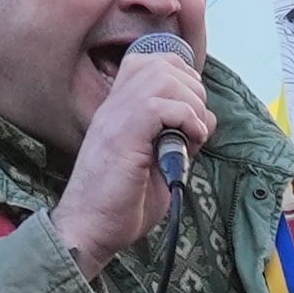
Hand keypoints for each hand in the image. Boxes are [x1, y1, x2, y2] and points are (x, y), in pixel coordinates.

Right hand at [52, 31, 214, 267]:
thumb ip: (178, 137)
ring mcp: (115, 119)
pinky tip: (189, 144)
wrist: (88, 231)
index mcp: (118, 108)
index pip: (149, 61)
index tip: (191, 112)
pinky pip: (159, 106)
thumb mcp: (157, 163)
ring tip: (193, 136)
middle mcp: (114, 106)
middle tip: (195, 126)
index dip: (182, 77)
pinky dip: (186, 120)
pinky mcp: (122, 138)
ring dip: (191, 104)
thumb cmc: (121, 204)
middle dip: (193, 90)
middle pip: (162, 63)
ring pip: (163, 78)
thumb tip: (205, 120)